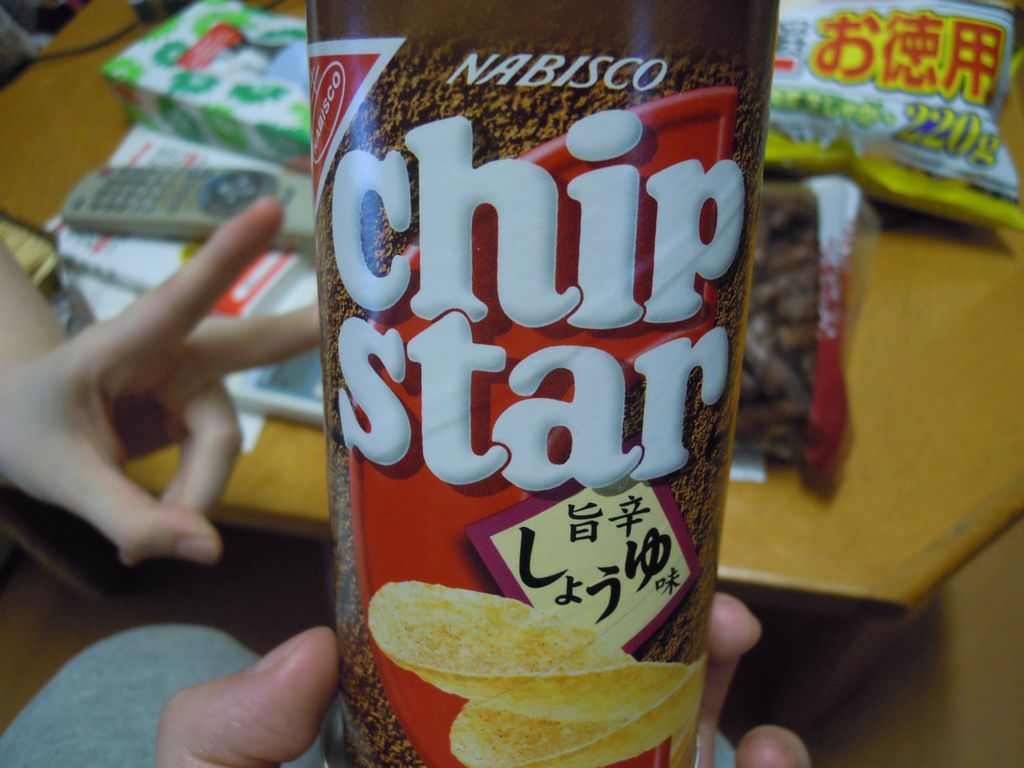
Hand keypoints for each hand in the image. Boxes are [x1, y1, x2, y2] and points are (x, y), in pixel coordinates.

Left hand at [0, 198, 319, 565]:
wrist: (16, 426)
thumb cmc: (26, 427)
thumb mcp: (60, 477)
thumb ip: (129, 514)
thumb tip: (209, 551)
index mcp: (127, 340)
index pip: (183, 294)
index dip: (231, 254)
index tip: (273, 209)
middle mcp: (175, 353)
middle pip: (250, 347)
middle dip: (299, 330)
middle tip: (357, 311)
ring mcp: (193, 383)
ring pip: (222, 441)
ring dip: (194, 491)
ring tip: (145, 539)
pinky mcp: (200, 414)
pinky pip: (213, 463)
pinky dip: (192, 498)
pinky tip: (161, 525)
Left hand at [155, 595, 808, 767]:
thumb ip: (220, 741)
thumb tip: (309, 649)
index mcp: (436, 757)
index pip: (506, 668)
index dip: (563, 607)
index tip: (605, 559)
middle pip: (611, 703)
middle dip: (676, 644)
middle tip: (717, 607)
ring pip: (670, 765)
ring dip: (732, 716)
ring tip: (751, 679)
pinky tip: (774, 762)